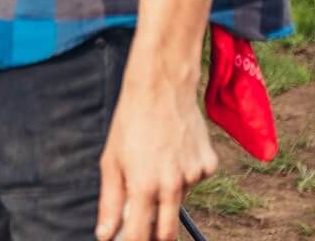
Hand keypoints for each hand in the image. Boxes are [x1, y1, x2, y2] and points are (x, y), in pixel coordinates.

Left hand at [96, 76, 219, 240]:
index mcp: (144, 186)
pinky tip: (174, 150)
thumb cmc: (130, 122)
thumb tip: (105, 234)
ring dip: (168, 193)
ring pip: (179, 200)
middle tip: (144, 219)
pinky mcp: (209, 166)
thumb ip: (110, 201)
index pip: (141, 236)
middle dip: (155, 233)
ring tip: (156, 160)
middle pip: (167, 231)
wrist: (161, 88)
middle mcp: (173, 186)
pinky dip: (184, 173)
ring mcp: (195, 177)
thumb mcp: (111, 160)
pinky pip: (195, 180)